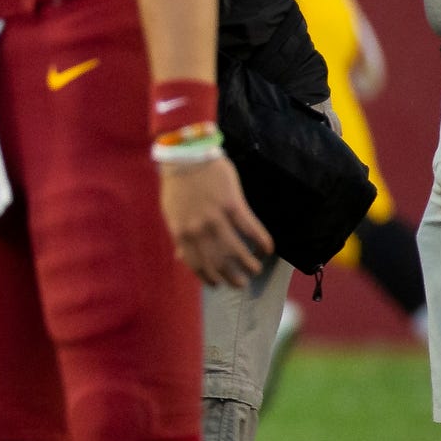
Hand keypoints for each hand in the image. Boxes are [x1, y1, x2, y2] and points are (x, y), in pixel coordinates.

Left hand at [159, 156, 275, 287]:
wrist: (185, 155)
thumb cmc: (177, 184)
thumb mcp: (172, 213)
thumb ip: (180, 236)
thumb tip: (180, 257)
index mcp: (181, 232)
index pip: (196, 263)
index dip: (208, 277)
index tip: (218, 285)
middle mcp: (198, 230)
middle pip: (218, 262)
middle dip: (232, 277)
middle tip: (242, 283)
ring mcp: (216, 218)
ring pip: (237, 250)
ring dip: (249, 264)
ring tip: (255, 270)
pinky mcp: (232, 205)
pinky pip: (251, 229)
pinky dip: (261, 241)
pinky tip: (268, 250)